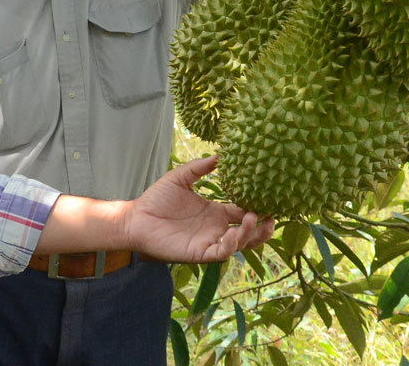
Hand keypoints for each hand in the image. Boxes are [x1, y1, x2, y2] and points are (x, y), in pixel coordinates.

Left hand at [122, 157, 274, 262]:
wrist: (136, 218)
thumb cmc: (157, 199)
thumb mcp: (180, 178)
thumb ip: (199, 167)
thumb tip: (219, 154)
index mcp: (216, 212)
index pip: (243, 211)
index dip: (257, 206)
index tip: (269, 197)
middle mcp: (217, 228)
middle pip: (248, 232)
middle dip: (263, 226)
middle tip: (272, 215)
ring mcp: (209, 241)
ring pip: (239, 244)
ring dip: (250, 234)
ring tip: (255, 219)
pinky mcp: (199, 253)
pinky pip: (221, 252)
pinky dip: (231, 245)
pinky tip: (233, 233)